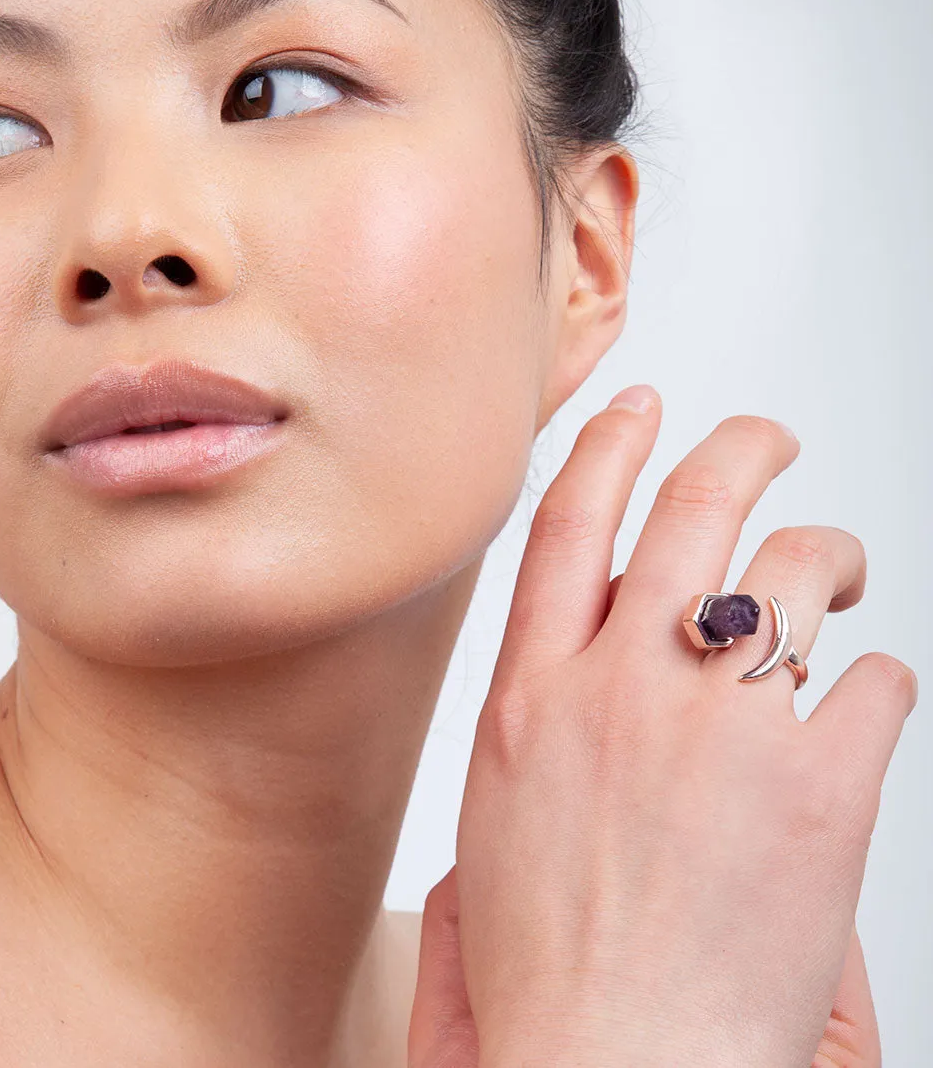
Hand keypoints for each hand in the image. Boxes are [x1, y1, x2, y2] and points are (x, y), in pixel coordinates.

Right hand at [408, 391, 914, 1066]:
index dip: (611, 447)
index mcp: (532, 698)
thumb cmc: (558, 968)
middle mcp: (622, 690)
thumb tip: (582, 644)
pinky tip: (857, 718)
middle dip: (739, 448)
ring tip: (839, 574)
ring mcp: (721, 730)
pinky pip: (876, 682)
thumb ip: (537, 712)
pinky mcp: (819, 787)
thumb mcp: (500, 818)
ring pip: (794, 570)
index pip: (570, 524)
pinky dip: (876, 686)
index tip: (642, 409)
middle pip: (693, 509)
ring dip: (827, 554)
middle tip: (766, 439)